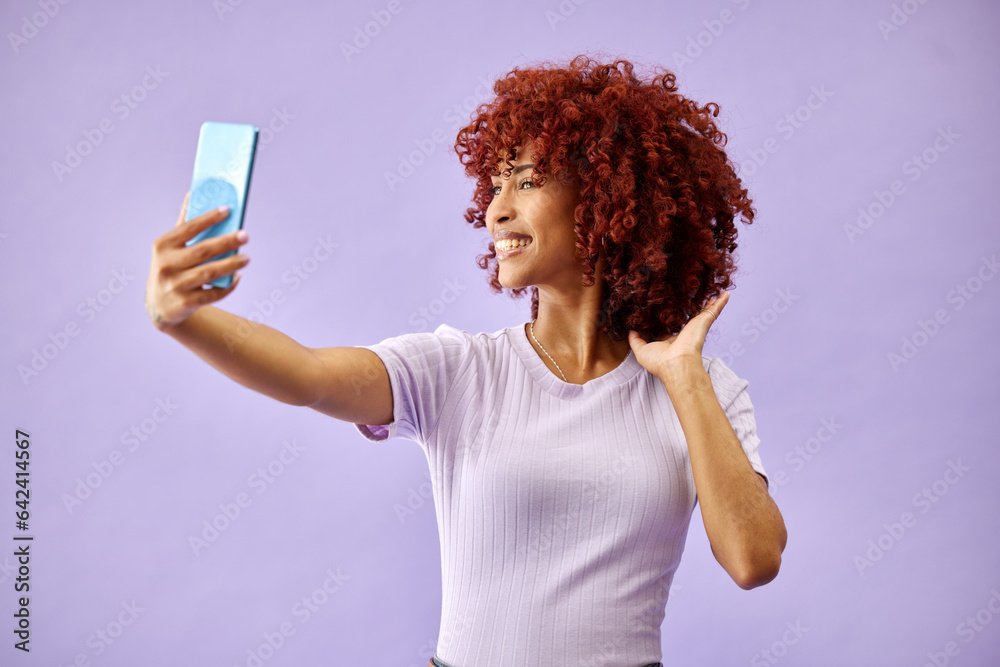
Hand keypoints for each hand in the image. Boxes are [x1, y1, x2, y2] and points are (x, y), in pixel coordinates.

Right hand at [144, 191, 249, 329]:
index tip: (228, 210)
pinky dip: (227, 286)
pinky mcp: (185, 303)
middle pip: (202, 250)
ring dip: (230, 264)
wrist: (159, 304)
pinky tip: (237, 276)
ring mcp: (175, 285)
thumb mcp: (170, 247)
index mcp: (162, 245)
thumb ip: (184, 223)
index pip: (188, 228)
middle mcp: (166, 264)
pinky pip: (212, 293)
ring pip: (208, 273)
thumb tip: (194, 193)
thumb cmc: (171, 266)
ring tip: (247, 258)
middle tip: (246, 235)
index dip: (208, 218)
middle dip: (226, 242)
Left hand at [627, 291, 728, 378]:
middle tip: (690, 294)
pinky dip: (721, 302)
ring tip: (713, 292)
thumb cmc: (660, 362)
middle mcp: (685, 333)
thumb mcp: (641, 351)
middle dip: (690, 307)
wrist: (677, 365)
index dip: (668, 317)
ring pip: (704, 311)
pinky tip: (725, 293)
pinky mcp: (703, 322)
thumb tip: (630, 329)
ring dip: (709, 302)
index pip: (671, 326)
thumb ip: (635, 339)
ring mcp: (695, 327)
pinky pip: (714, 310)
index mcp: (671, 340)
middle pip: (689, 316)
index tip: (664, 307)